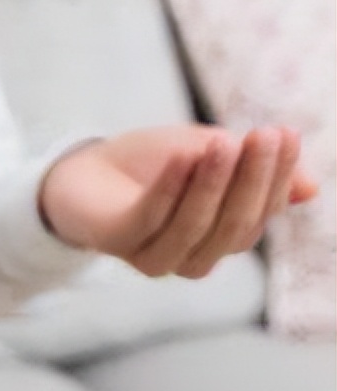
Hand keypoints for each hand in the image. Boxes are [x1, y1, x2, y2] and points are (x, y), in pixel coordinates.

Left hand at [39, 125, 317, 277]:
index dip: (274, 175)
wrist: (80, 170)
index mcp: (221, 238)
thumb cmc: (150, 164)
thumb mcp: (207, 157)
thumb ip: (250, 170)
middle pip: (234, 225)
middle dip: (252, 180)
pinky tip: (182, 157)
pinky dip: (169, 188)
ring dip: (213, 184)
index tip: (283, 133)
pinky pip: (150, 220)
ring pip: (196, 227)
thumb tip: (310, 188)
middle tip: (263, 136)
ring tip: (224, 144)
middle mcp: (194, 257)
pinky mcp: (119, 244)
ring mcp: (156, 256)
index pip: (259, 213)